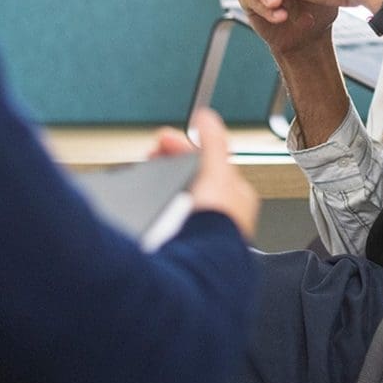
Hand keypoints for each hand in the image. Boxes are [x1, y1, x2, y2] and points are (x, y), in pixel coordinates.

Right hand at [151, 109, 258, 240]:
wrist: (201, 265)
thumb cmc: (216, 225)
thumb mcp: (216, 173)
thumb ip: (213, 142)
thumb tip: (207, 117)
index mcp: (236, 195)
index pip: (211, 160)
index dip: (185, 147)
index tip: (163, 139)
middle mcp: (222, 214)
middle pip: (192, 177)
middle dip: (169, 163)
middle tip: (151, 154)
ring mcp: (202, 229)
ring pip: (178, 197)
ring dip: (161, 184)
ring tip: (145, 175)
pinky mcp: (182, 244)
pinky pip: (165, 217)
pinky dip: (155, 207)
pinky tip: (147, 206)